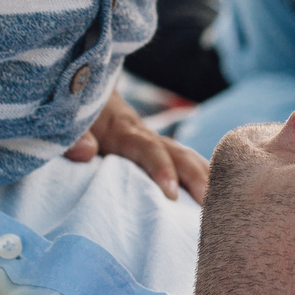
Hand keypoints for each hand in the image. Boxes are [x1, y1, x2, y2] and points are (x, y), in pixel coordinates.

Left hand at [65, 87, 208, 200]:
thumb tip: (85, 152)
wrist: (81, 87)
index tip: (171, 194)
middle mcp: (145, 135)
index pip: (148, 149)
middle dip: (199, 180)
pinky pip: (185, 161)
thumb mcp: (68, 122)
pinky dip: (204, 176)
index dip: (162, 169)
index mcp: (123, 131)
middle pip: (179, 154)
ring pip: (187, 157)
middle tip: (214, 208)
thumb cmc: (73, 112)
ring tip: (226, 207)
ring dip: (208, 179)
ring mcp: (153, 142)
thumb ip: (72, 136)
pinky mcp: (155, 150)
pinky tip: (220, 197)